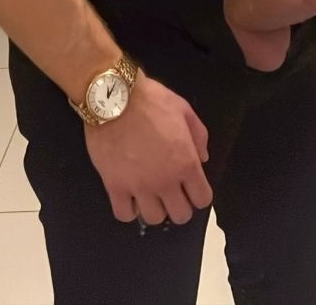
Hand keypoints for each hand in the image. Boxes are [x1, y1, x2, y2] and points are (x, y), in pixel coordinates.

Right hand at [84, 72, 212, 226]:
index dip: (197, 193)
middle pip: (180, 215)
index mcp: (186, 163)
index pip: (202, 199)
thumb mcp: (183, 109)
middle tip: (169, 189)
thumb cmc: (150, 100)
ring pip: (154, 219)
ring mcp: (139, 186)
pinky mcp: (115, 186)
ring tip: (148, 192)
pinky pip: (125, 214)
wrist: (113, 96)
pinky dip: (129, 209)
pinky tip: (129, 195)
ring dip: (154, 207)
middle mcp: (165, 181)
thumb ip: (199, 135)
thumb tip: (203, 159)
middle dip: (178, 203)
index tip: (189, 185)